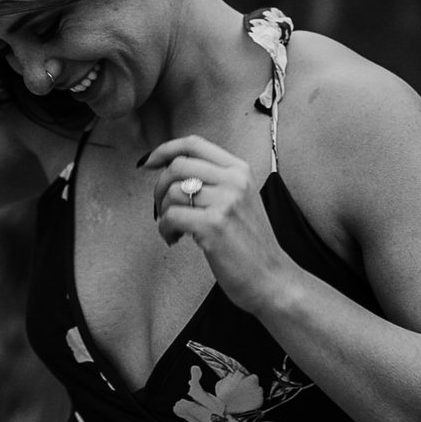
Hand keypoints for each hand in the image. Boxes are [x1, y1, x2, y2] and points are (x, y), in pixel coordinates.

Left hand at [140, 134, 290, 308]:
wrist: (271, 278)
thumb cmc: (249, 242)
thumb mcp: (238, 199)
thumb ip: (212, 180)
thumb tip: (168, 168)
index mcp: (240, 170)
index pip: (194, 144)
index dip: (165, 150)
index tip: (149, 163)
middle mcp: (234, 180)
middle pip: (177, 166)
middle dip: (159, 187)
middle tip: (162, 209)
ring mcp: (225, 202)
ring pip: (172, 192)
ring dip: (163, 213)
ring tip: (176, 229)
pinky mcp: (214, 224)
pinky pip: (170, 216)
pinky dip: (165, 229)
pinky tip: (175, 239)